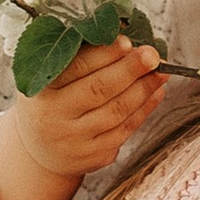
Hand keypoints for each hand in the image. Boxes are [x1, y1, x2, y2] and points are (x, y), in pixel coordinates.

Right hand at [0, 38, 167, 199]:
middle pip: (99, 90)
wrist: (38, 150)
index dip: (104, 54)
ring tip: (161, 72)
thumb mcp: (48, 79)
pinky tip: (155, 93)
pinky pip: (124, 130)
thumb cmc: (48, 102)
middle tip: (152, 55)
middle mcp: (54, 118)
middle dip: (130, 70)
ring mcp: (74, 141)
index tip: (127, 42)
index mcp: (40, 90)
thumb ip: (77, 58)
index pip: (76, 68)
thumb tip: (125, 42)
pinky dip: (144, 110)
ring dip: (144, 89)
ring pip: (116, 112)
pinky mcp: (92, 157)